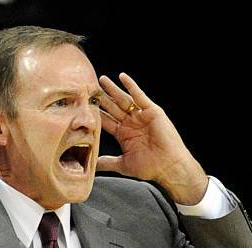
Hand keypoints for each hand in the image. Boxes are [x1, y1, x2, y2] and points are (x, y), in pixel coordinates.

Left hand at [97, 73, 207, 203]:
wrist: (168, 166)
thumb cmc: (149, 167)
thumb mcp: (123, 164)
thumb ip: (108, 162)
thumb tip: (93, 165)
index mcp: (124, 134)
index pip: (107, 120)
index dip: (96, 113)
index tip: (83, 106)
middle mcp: (131, 123)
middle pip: (113, 108)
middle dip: (102, 98)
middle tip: (89, 88)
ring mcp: (141, 116)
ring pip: (124, 100)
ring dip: (112, 90)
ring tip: (101, 80)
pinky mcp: (152, 111)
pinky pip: (140, 96)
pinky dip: (131, 86)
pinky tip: (121, 77)